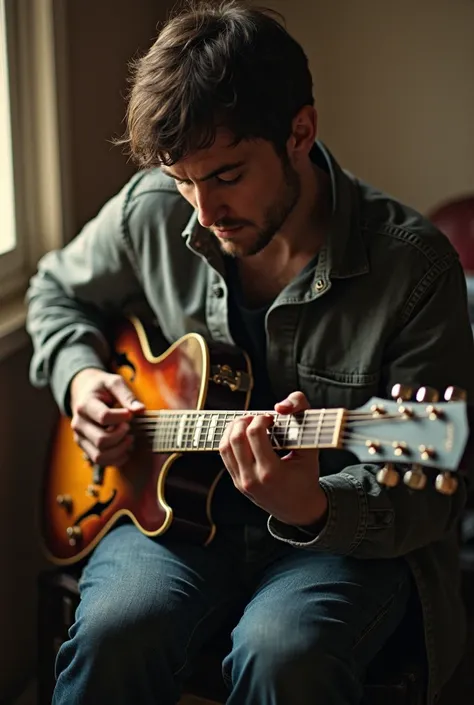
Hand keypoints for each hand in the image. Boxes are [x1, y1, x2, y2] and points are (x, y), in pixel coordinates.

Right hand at [70, 368, 144, 466]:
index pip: (104, 417)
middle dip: (121, 435)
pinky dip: (116, 459)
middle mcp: (78, 424)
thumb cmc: (102, 387)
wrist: (84, 392)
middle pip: (101, 440)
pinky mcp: (85, 447)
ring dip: (120, 450)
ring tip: (129, 438)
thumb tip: (140, 410)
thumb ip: (127, 395)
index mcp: (84, 405)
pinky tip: (125, 448)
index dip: (122, 417)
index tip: (130, 414)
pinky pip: (100, 461)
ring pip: (99, 456)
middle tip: (128, 426)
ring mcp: (80, 438)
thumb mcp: (114, 383)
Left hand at [219, 391, 327, 525]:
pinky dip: (230, 440)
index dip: (261, 418)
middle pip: (236, 438)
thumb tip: (280, 406)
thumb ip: (302, 419)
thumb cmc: (306, 477)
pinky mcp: (236, 482)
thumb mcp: (311, 449)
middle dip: (245, 420)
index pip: (254, 433)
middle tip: (258, 418)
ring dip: (234, 428)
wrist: (299, 509)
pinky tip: (243, 435)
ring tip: (248, 424)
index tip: (271, 418)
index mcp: (271, 472)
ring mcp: (241, 482)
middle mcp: (252, 479)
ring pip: (224, 446)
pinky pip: (224, 455)